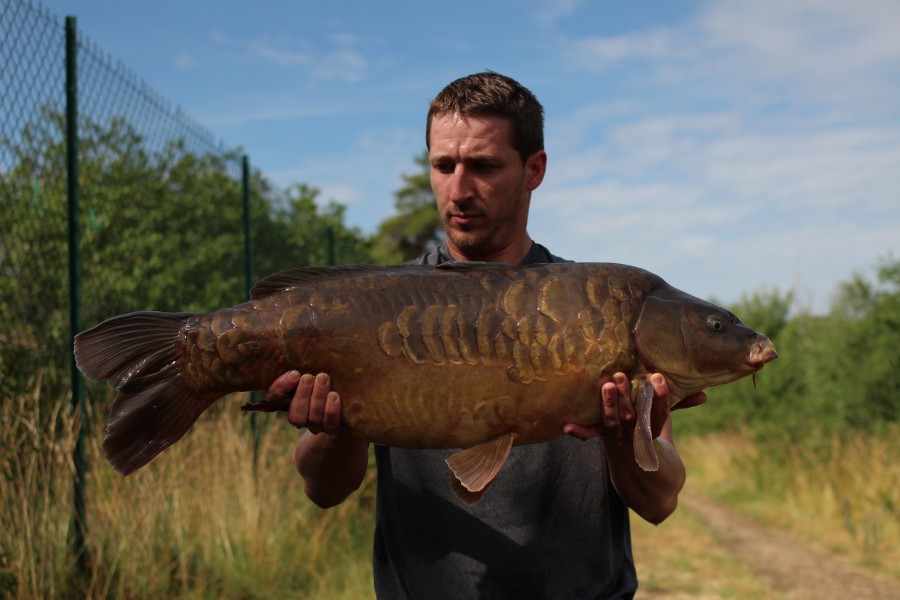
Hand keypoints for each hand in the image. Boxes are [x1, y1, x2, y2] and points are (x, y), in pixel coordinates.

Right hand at [266, 371, 342, 434]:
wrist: (340, 399)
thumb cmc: (317, 378)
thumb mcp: (306, 372)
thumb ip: (296, 374)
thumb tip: (293, 373)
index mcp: (284, 402)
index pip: (274, 398)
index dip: (282, 387)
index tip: (294, 374)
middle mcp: (298, 418)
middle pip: (295, 415)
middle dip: (302, 395)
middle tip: (308, 377)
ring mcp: (315, 426)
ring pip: (313, 418)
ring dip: (318, 397)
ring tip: (323, 379)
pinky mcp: (331, 429)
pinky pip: (330, 424)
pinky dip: (331, 410)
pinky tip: (334, 395)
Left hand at [563, 372, 704, 441]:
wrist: (645, 483)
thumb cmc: (656, 442)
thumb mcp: (668, 424)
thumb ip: (679, 406)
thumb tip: (704, 394)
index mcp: (654, 432)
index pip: (660, 414)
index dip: (659, 398)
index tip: (657, 378)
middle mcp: (636, 438)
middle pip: (633, 418)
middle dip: (627, 398)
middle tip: (621, 376)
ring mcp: (619, 440)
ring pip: (613, 425)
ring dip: (609, 407)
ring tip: (606, 386)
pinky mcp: (605, 440)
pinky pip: (592, 435)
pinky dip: (580, 431)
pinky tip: (566, 426)